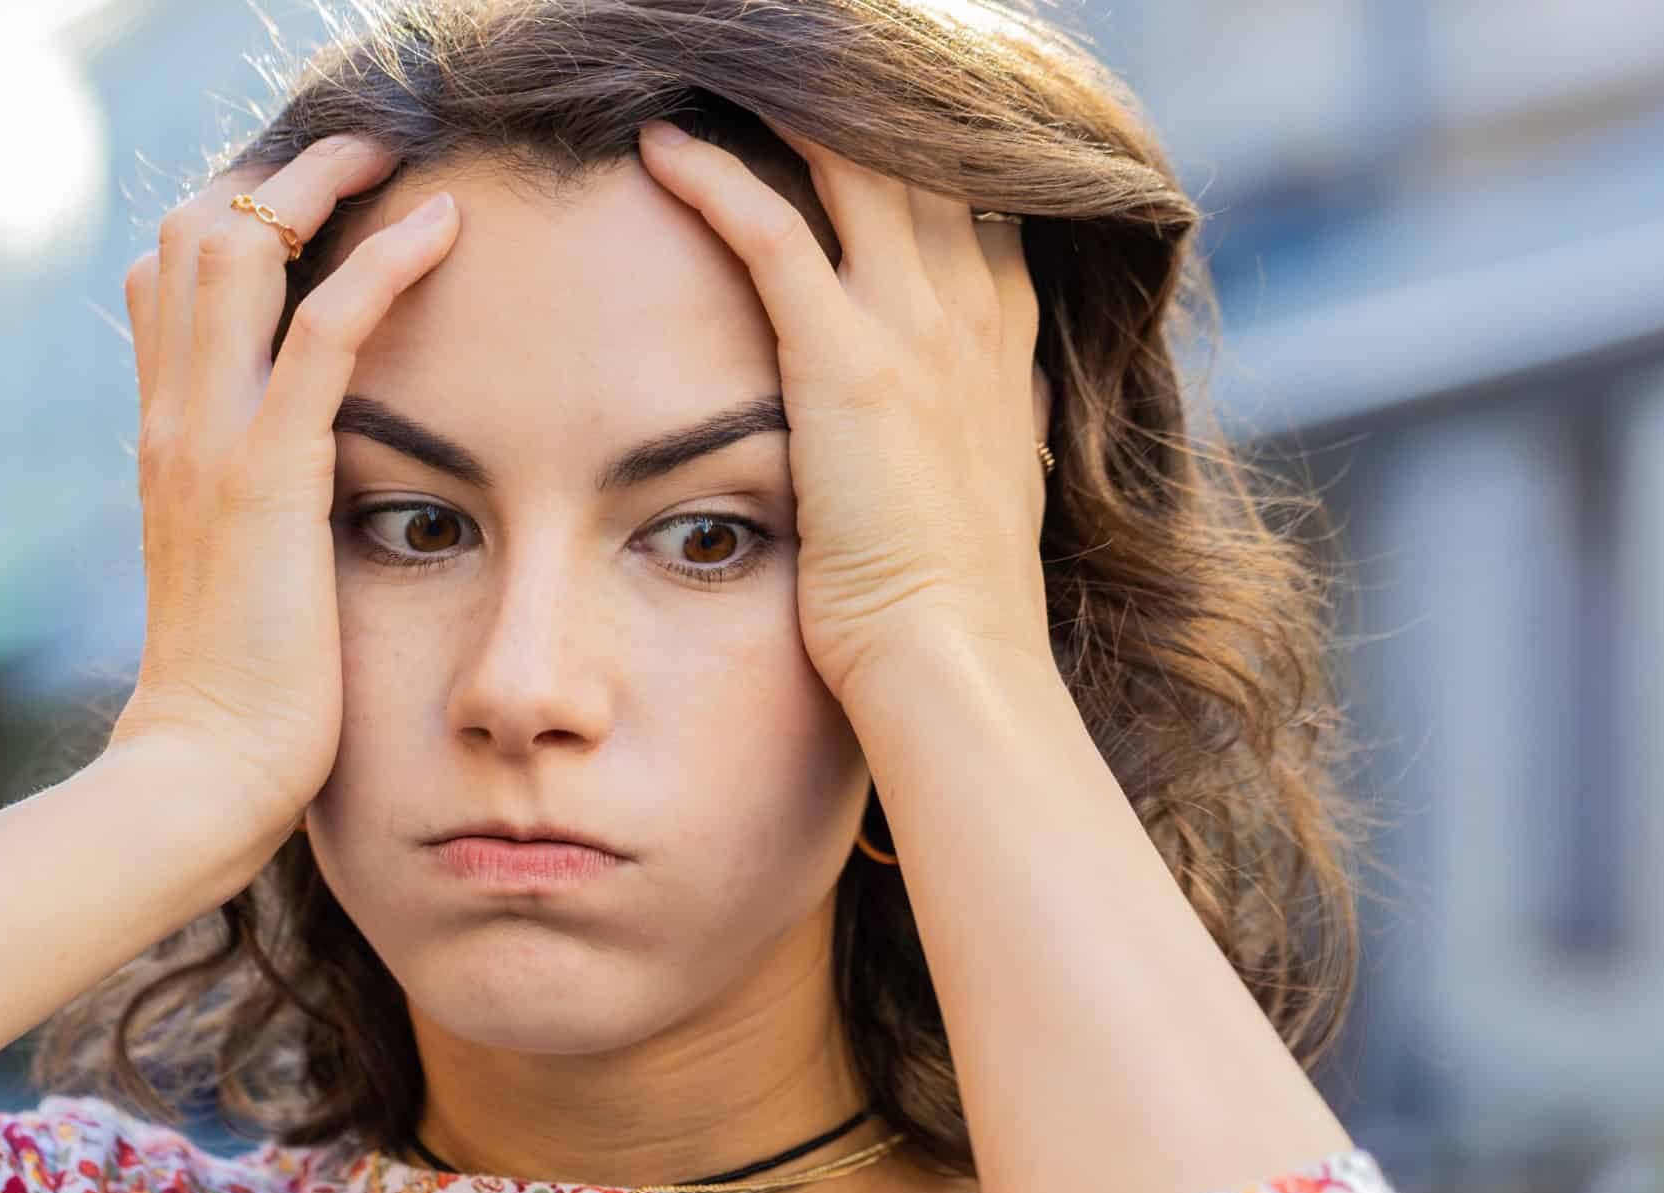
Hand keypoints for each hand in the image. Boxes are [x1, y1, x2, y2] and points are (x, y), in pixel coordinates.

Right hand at [114, 135, 461, 840]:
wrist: (202, 774)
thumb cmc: (242, 700)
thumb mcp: (239, 579)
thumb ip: (256, 513)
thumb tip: (307, 489)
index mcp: (166, 441)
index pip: (167, 279)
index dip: (234, 220)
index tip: (314, 205)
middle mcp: (172, 421)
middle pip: (188, 231)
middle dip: (276, 175)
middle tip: (363, 160)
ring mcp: (209, 441)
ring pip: (238, 247)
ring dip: (323, 187)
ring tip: (399, 164)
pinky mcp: (267, 475)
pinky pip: (324, 328)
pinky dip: (384, 261)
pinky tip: (443, 228)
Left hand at [633, 117, 1054, 703]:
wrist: (953, 661)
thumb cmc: (950, 602)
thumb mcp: (983, 486)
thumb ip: (975, 424)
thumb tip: (964, 414)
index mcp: (1002, 336)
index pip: (973, 191)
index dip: (918, 138)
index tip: (861, 105)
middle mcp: (970, 310)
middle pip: (918, 151)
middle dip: (849, 94)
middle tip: (778, 58)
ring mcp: (916, 327)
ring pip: (853, 163)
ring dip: (780, 107)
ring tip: (717, 70)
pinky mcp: (847, 361)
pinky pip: (773, 233)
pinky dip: (715, 180)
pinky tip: (661, 147)